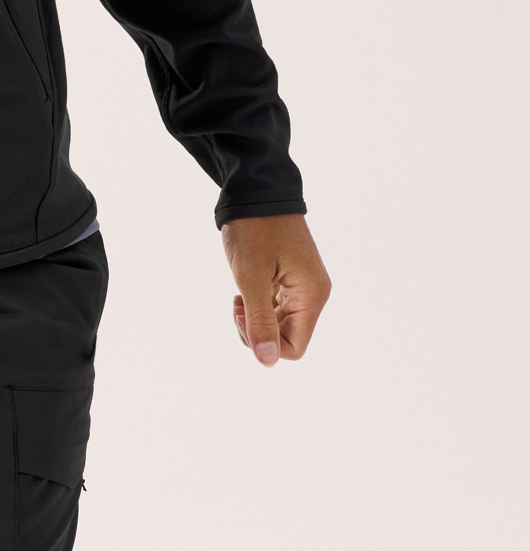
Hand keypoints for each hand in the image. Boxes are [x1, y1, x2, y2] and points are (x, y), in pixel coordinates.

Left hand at [220, 213, 330, 366]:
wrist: (256, 189)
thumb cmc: (253, 228)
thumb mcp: (250, 276)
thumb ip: (259, 320)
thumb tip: (267, 361)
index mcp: (311, 296)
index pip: (294, 348)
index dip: (265, 344)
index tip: (243, 316)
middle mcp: (314, 294)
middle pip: (288, 338)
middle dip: (258, 331)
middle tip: (236, 307)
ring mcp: (304, 285)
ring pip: (281, 324)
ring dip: (256, 318)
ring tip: (238, 298)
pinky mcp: (292, 277)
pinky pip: (278, 307)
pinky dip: (259, 305)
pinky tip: (243, 291)